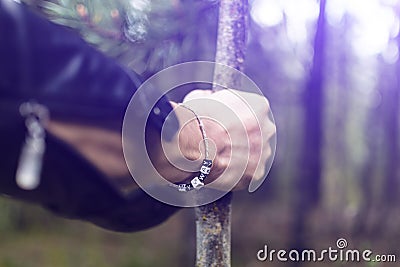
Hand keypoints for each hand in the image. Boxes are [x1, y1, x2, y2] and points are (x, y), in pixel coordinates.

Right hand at [154, 89, 275, 190]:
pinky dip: (238, 171)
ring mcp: (263, 152)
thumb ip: (211, 98)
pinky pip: (249, 171)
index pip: (253, 108)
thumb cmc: (197, 121)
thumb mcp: (201, 98)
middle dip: (243, 135)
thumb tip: (207, 99)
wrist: (192, 146)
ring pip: (255, 152)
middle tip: (223, 139)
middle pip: (257, 131)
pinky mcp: (256, 172)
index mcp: (259, 106)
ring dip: (242, 154)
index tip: (226, 120)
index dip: (236, 115)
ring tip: (220, 156)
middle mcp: (267, 128)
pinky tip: (222, 167)